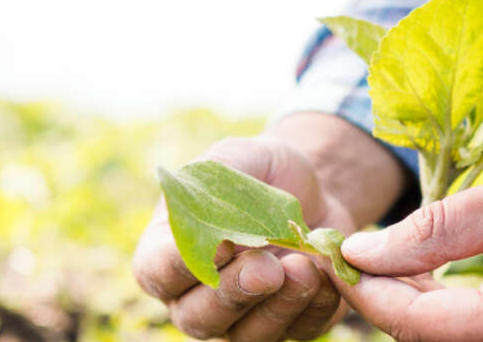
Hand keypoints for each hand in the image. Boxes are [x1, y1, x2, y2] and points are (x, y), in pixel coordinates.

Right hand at [132, 136, 354, 340]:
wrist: (313, 187)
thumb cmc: (259, 171)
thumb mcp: (234, 158)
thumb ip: (213, 187)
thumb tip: (216, 233)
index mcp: (168, 253)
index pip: (157, 273)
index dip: (181, 266)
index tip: (219, 243)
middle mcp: (197, 296)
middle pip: (198, 317)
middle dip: (233, 293)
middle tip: (267, 267)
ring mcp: (242, 317)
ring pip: (248, 335)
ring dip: (277, 306)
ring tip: (303, 267)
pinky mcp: (290, 323)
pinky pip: (299, 330)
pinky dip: (314, 305)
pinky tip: (324, 273)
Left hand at [329, 149, 482, 341]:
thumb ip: (438, 228)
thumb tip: (367, 249)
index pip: (414, 324)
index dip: (367, 289)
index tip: (340, 255)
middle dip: (391, 303)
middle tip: (368, 254)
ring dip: (424, 316)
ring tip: (404, 265)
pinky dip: (462, 326)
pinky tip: (450, 288)